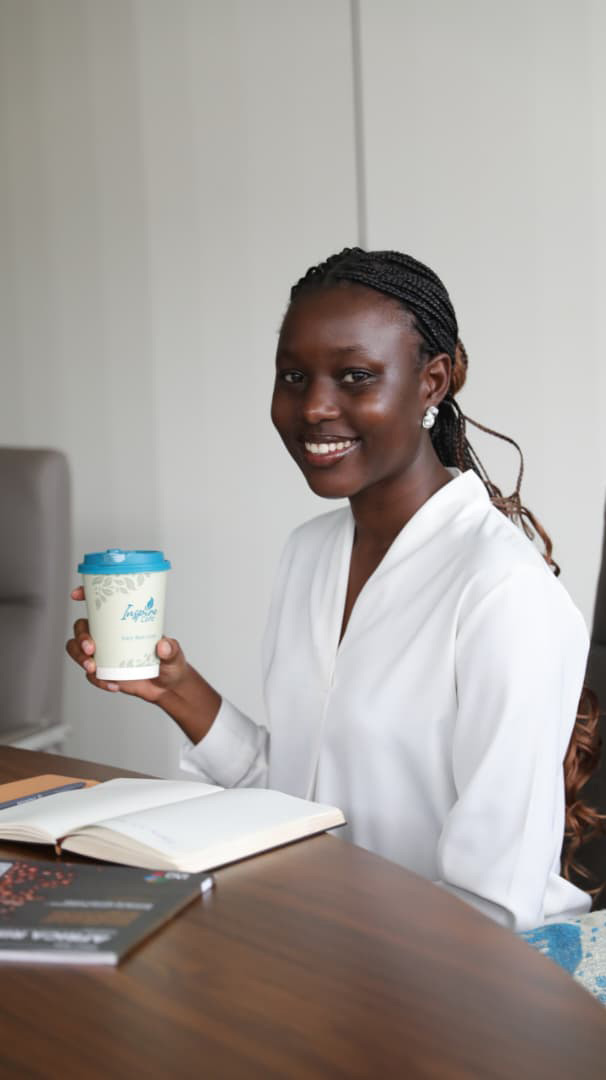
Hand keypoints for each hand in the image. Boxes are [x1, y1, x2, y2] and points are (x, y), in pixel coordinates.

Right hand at [66, 586, 220, 741]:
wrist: (168, 687)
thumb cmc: (170, 662)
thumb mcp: (174, 654)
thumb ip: (171, 650)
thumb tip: (162, 645)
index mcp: (123, 622)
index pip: (101, 604)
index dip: (85, 595)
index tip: (76, 595)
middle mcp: (109, 634)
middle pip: (81, 627)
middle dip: (80, 636)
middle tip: (91, 649)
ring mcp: (104, 653)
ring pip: (77, 649)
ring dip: (80, 658)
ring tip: (93, 669)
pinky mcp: (104, 671)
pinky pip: (90, 674)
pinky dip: (97, 680)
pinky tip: (113, 685)